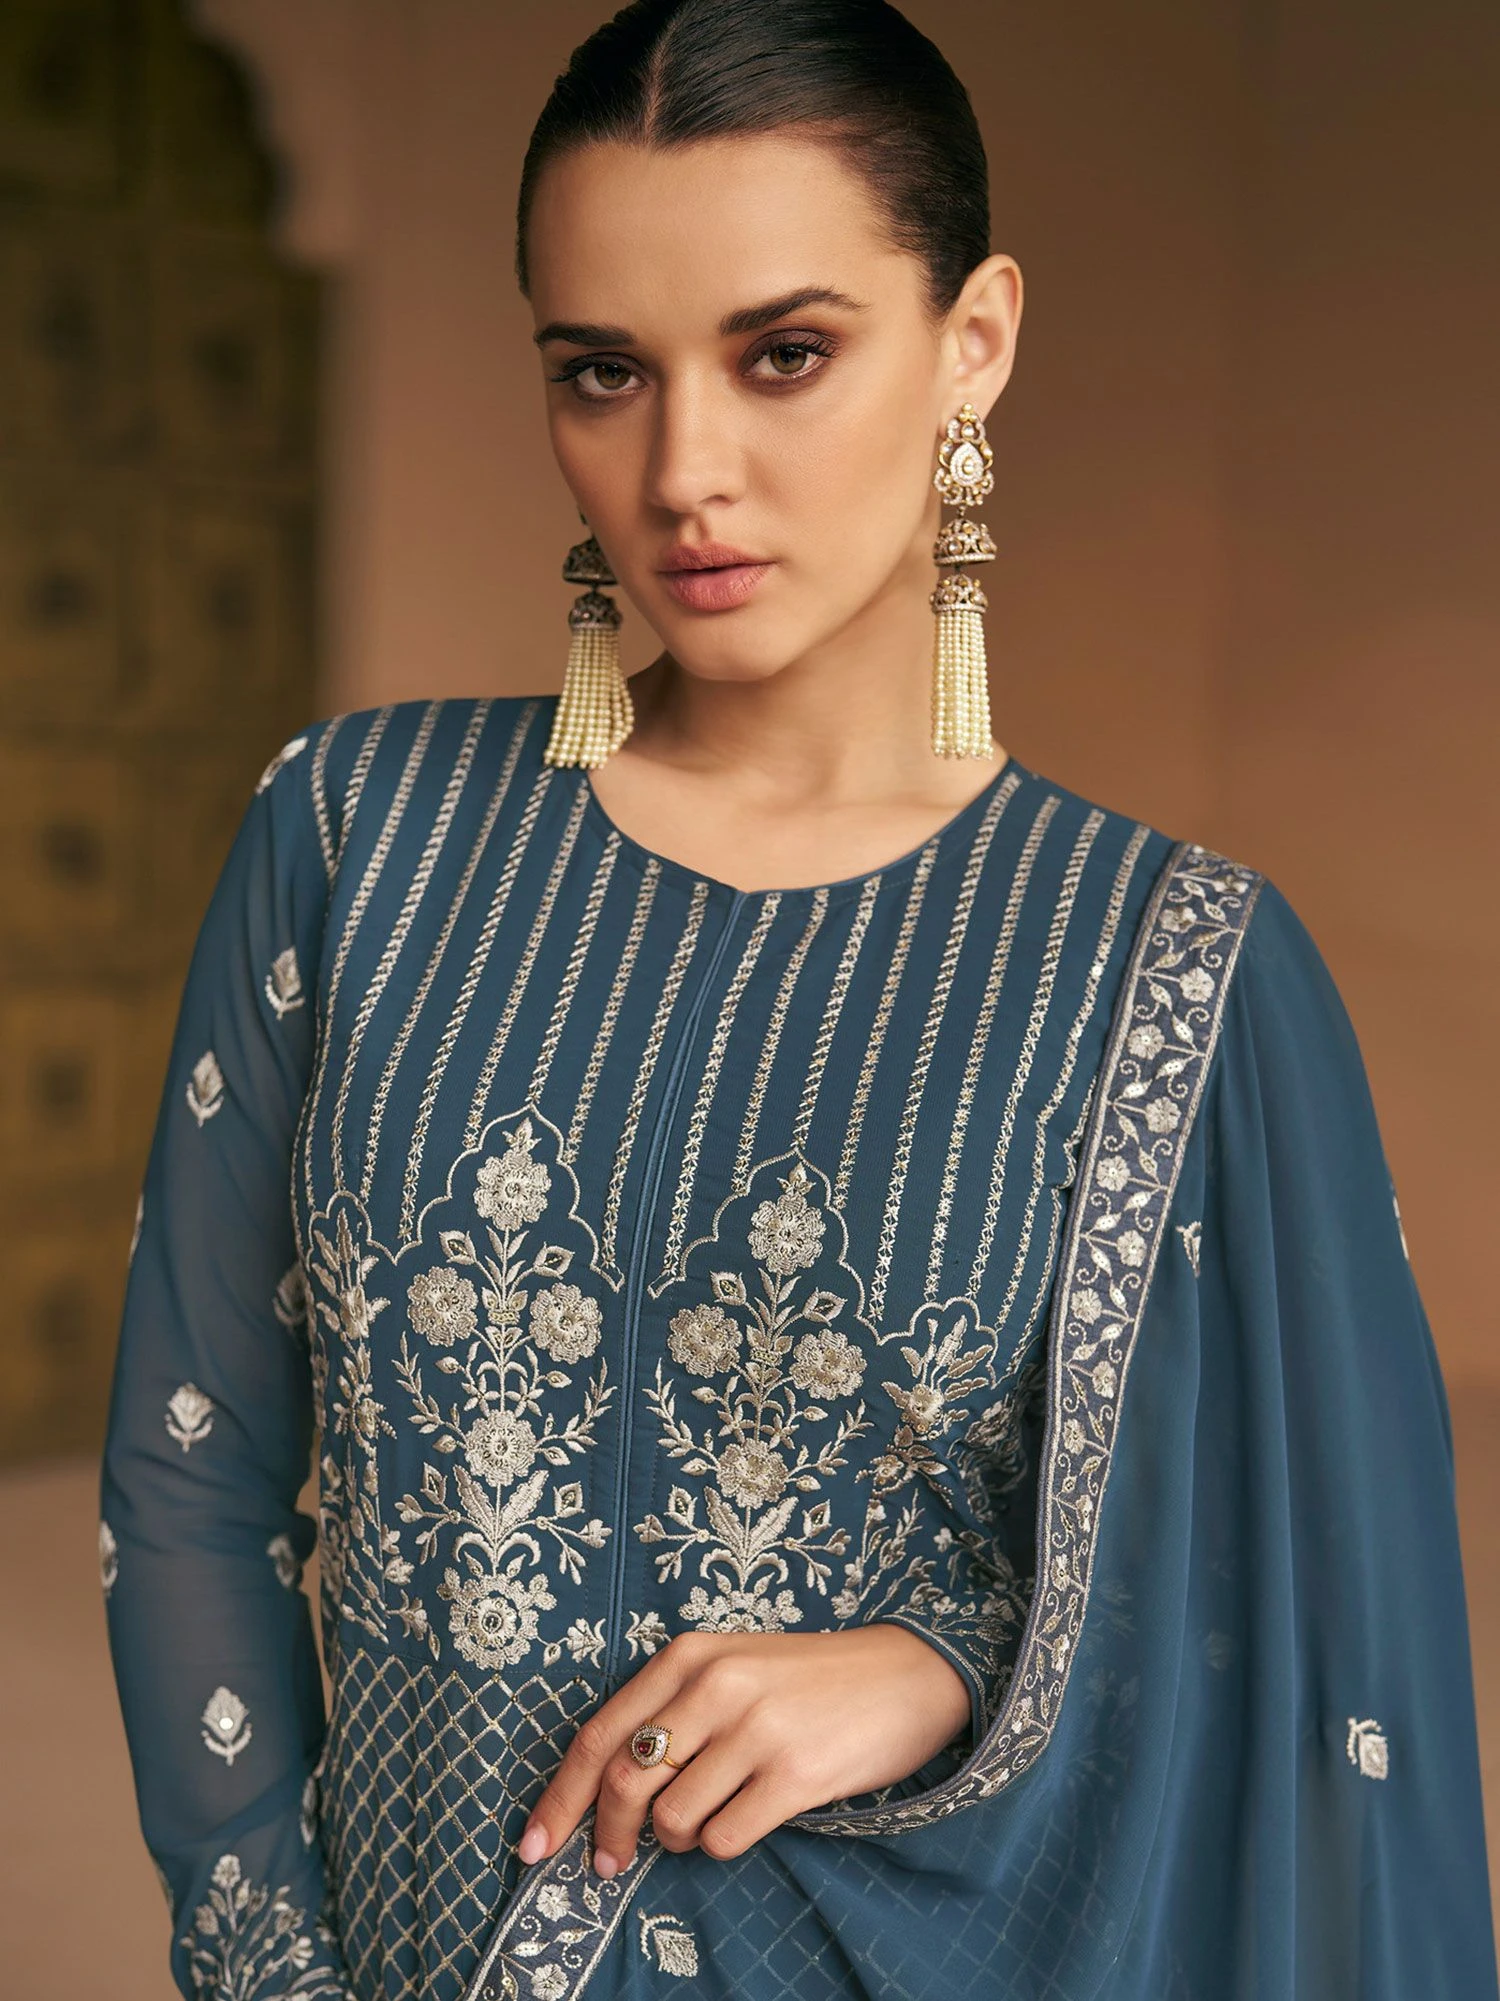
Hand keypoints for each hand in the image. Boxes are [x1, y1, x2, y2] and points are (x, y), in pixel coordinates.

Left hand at [516, 1624, 970, 1876]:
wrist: (905, 1674)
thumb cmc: (809, 1679)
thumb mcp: (733, 1667)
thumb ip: (673, 1711)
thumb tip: (607, 1793)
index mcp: (690, 1654)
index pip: (600, 1735)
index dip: (558, 1798)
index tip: (534, 1846)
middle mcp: (716, 1686)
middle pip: (624, 1782)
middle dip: (608, 1836)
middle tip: (610, 1865)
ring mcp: (756, 1730)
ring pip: (672, 1818)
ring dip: (677, 1839)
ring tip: (711, 1817)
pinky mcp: (795, 1774)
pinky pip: (723, 1838)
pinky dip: (723, 1843)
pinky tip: (750, 1817)